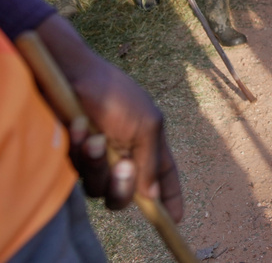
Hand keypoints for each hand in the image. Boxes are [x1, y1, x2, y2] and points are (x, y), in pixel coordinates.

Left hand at [36, 14, 182, 220]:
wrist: (73, 75)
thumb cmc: (117, 94)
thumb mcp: (146, 124)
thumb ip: (152, 162)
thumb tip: (152, 197)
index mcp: (150, 146)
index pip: (165, 178)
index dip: (171, 199)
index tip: (176, 219)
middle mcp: (126, 156)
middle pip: (127, 194)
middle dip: (123, 185)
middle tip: (122, 166)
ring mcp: (99, 158)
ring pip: (98, 188)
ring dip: (96, 163)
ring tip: (91, 135)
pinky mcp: (75, 157)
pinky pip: (77, 173)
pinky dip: (78, 152)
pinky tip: (77, 128)